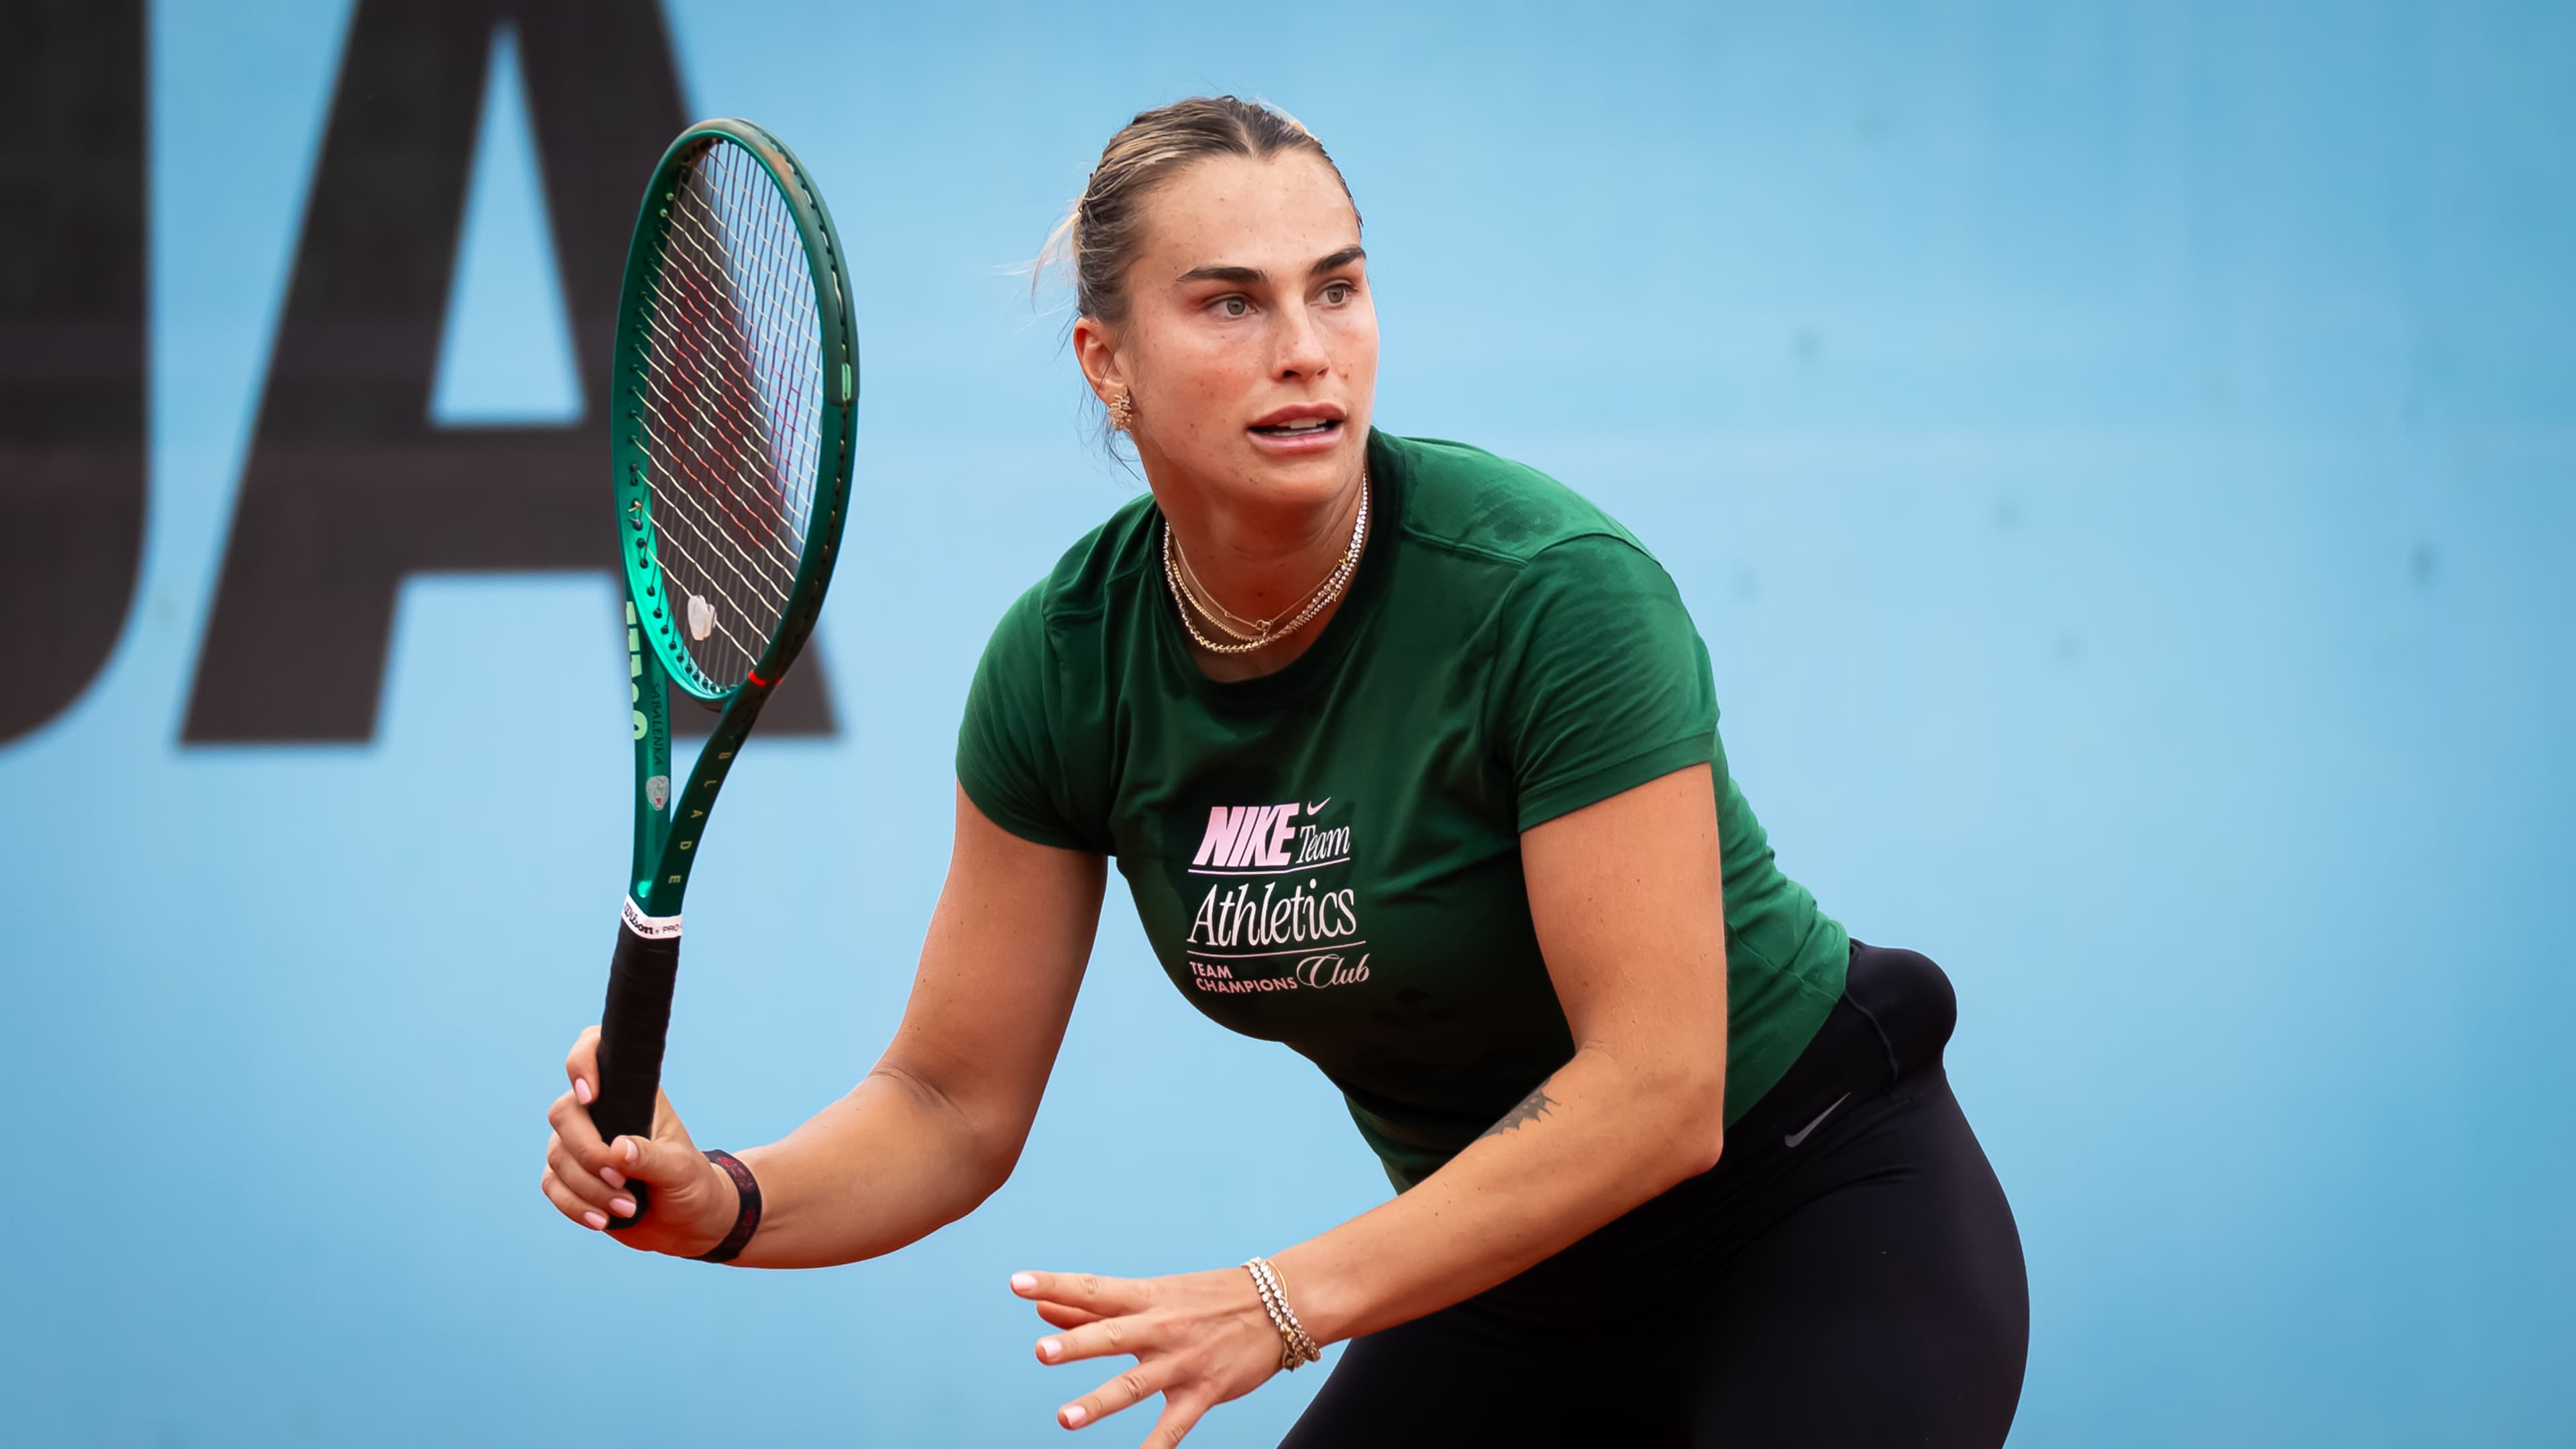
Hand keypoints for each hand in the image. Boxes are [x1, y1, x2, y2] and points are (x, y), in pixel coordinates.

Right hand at [540, 1024, 736, 1256]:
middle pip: (564, 1113)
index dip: (582, 1062)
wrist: (686, 1221)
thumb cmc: (690, 1183)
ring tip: (627, 1207)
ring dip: (588, 1188)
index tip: (590, 1094)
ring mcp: (579, 1143)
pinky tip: (601, 1221)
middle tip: (621, 1181)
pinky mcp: (568, 1177)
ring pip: (557, 1155)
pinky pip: (552, 1185)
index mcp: (631, 1092)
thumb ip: (653, 1158)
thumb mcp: (681, 1169)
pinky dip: (574, 1205)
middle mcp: (599, 1111)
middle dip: (588, 1152)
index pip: (594, 1050)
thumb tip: (618, 1150)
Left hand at [1011, 1265, 1290, 1446]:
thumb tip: (1042, 1309)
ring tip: (1066, 1418)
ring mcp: (1183, 1362)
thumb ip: (1094, 1306)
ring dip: (1100, 1401)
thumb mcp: (1154, 1294)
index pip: (1092, 1289)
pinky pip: (1175, 1427)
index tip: (1018, 1283)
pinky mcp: (1204, 1392)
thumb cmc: (1208, 1297)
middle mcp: (1161, 1328)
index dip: (1055, 1284)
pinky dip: (1154, 1448)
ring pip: (1136, 1384)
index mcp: (1147, 1297)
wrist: (1282, 1304)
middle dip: (1076, 1344)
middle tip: (1040, 1351)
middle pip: (1112, 1336)